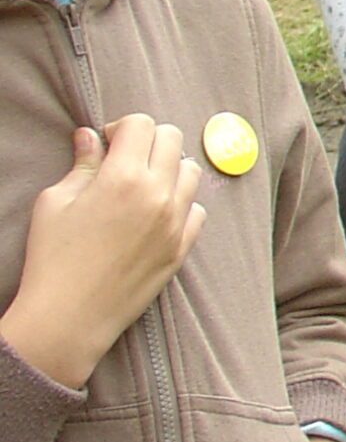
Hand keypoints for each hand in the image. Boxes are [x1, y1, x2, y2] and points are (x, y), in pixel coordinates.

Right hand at [0, 117, 204, 389]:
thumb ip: (82, 164)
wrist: (68, 316)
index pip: (142, 124)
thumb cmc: (52, 258)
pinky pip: (197, 209)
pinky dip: (180, 203)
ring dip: (169, 168)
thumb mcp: (55, 202)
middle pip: (172, 139)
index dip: (122, 127)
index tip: (107, 143)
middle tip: (124, 160)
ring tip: (141, 186)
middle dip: (148, 141)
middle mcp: (158, 194)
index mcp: (123, 177)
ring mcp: (175, 221)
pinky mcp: (183, 247)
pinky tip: (154, 214)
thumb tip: (90, 136)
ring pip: (191, 171)